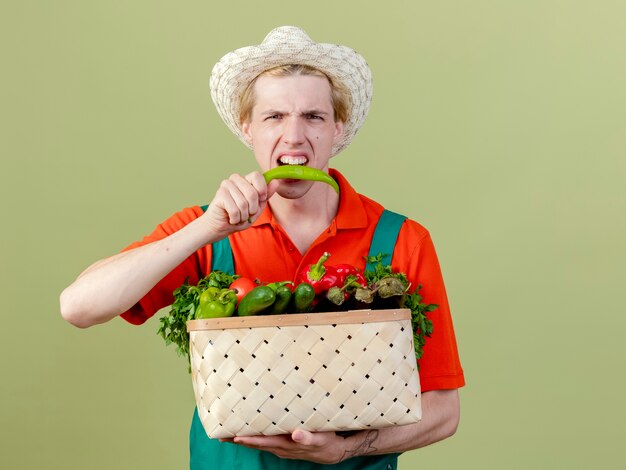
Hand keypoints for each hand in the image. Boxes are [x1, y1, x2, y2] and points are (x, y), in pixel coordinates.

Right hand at [202, 172, 274, 237]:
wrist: (222, 227)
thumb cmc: (240, 216)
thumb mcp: (258, 207)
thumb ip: (266, 195)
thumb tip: (275, 182)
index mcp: (246, 180)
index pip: (257, 175)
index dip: (262, 190)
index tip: (260, 200)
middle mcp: (235, 179)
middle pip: (252, 193)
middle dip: (252, 209)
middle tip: (246, 213)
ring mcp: (226, 185)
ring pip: (243, 203)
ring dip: (243, 216)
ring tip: (238, 216)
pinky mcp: (220, 194)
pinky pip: (234, 210)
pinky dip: (235, 219)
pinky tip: (231, 218)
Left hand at [221, 429, 349, 463]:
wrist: (333, 451)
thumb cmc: (326, 442)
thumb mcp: (321, 438)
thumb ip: (308, 437)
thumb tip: (296, 434)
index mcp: (287, 444)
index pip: (263, 441)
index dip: (249, 439)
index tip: (234, 436)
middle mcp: (281, 448)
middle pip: (256, 444)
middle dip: (238, 440)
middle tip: (221, 435)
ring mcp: (281, 448)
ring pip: (258, 444)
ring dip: (243, 440)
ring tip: (227, 435)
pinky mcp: (284, 446)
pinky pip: (265, 442)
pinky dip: (254, 438)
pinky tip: (248, 434)